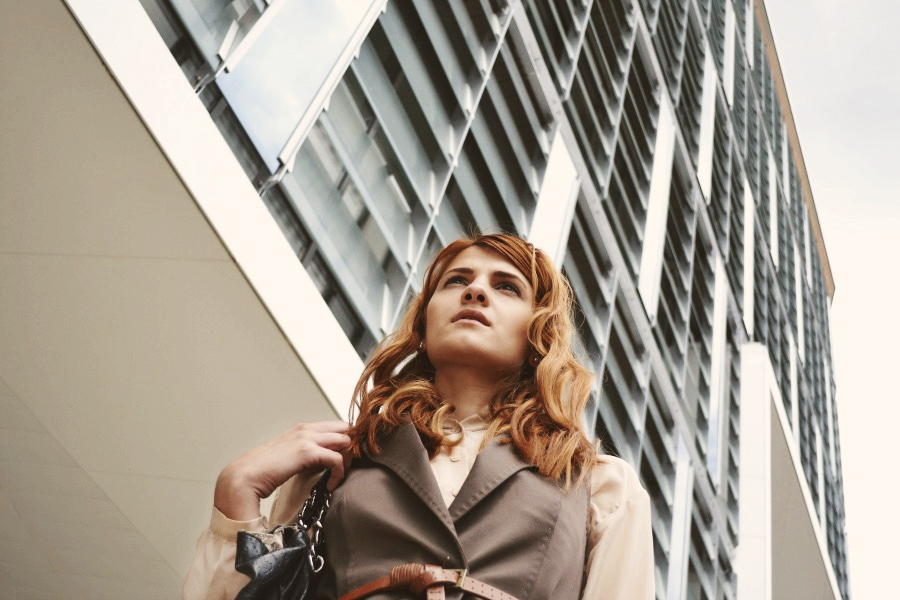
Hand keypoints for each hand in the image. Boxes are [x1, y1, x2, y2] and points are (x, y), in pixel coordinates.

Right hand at [213, 420, 350, 520]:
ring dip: (347, 460)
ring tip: (337, 477)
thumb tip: (319, 463)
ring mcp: (307, 438)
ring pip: (345, 441)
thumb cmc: (263, 471)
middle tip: (343, 468)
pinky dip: (338, 473)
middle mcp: (306, 429)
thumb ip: (303, 454)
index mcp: (301, 429)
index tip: (343, 460)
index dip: (344, 442)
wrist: (244, 477)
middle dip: (350, 448)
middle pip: (345, 429)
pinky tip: (330, 485)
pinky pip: (337, 458)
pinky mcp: (308, 451)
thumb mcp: (288, 457)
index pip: (336, 426)